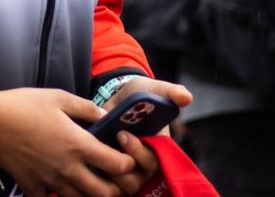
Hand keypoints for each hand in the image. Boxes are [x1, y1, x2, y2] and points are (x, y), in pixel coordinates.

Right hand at [0, 87, 136, 196]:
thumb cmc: (25, 106)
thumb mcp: (59, 97)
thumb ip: (86, 108)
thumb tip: (105, 116)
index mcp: (78, 144)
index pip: (117, 165)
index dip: (128, 163)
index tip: (125, 155)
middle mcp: (68, 168)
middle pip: (104, 193)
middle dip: (116, 187)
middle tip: (113, 176)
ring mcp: (50, 181)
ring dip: (90, 193)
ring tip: (90, 181)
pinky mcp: (33, 187)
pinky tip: (59, 185)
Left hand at [100, 77, 192, 193]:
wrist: (116, 96)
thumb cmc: (139, 95)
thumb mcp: (153, 89)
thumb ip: (169, 92)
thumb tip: (186, 97)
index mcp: (158, 148)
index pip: (153, 162)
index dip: (139, 153)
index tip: (123, 135)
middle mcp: (145, 163)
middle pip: (138, 179)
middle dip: (123, 163)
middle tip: (107, 141)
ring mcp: (128, 170)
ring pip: (123, 186)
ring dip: (109, 172)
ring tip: (97, 151)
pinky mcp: (111, 171)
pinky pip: (107, 185)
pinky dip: (98, 176)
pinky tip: (88, 158)